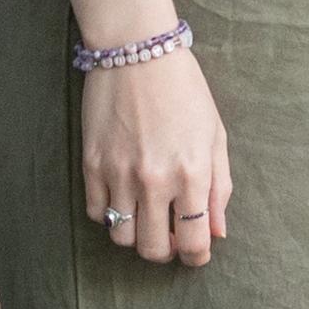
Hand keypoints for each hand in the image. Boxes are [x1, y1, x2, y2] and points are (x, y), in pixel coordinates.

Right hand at [80, 46, 232, 266]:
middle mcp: (154, 180)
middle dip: (165, 251)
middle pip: (153, 249)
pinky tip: (122, 197)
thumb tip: (217, 231)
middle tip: (170, 236)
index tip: (195, 254)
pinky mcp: (90, 165)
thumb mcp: (214, 135)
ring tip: (145, 217)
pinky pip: (96, 213)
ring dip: (135, 236)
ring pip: (121, 238)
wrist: (137, 52)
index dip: (196, 257)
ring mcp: (118, 174)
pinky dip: (110, 215)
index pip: (194, 242)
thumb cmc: (184, 91)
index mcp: (192, 173)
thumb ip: (218, 187)